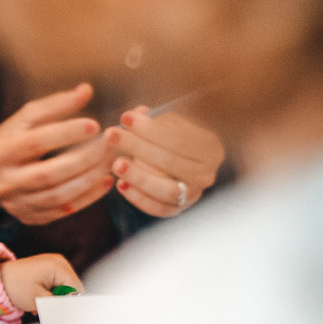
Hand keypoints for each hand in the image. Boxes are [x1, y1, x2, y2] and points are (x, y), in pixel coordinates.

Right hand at [0, 83, 115, 226]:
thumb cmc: (12, 140)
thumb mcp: (24, 120)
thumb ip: (54, 105)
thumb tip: (86, 90)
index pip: (34, 142)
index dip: (65, 133)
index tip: (94, 125)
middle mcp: (4, 182)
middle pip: (48, 174)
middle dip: (84, 159)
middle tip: (110, 145)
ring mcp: (17, 204)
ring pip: (58, 197)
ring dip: (90, 179)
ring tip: (111, 162)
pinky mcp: (30, 218)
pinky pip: (63, 211)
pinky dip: (88, 198)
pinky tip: (105, 182)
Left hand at [0, 252, 80, 313]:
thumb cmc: (13, 286)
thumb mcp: (39, 300)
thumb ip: (58, 306)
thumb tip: (71, 313)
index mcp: (59, 267)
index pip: (77, 290)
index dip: (71, 304)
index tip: (62, 313)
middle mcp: (60, 262)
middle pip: (73, 288)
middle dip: (62, 301)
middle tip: (47, 308)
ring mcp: (55, 263)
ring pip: (66, 287)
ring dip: (56, 298)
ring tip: (40, 302)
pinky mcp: (49, 268)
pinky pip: (58, 283)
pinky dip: (51, 293)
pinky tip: (40, 297)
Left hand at [106, 107, 225, 218]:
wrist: (181, 161)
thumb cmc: (173, 136)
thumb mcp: (169, 123)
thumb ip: (154, 119)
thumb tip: (137, 114)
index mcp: (210, 148)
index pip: (178, 138)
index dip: (150, 129)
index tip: (125, 118)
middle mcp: (206, 174)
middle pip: (169, 162)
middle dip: (137, 147)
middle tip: (112, 135)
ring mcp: (194, 194)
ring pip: (165, 189)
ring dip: (138, 176)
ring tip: (116, 163)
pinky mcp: (178, 210)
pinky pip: (158, 208)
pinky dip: (138, 198)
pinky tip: (120, 184)